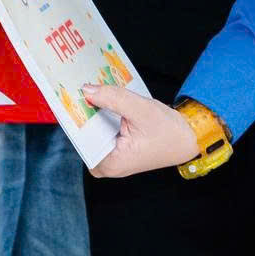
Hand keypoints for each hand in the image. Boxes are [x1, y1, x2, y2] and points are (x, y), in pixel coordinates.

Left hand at [83, 83, 202, 176]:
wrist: (189, 137)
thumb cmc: (169, 131)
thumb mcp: (140, 109)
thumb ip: (112, 98)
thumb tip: (87, 90)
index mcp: (111, 163)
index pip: (80, 141)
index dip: (72, 119)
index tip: (65, 100)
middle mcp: (109, 165)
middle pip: (83, 137)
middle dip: (80, 114)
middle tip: (75, 91)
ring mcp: (112, 158)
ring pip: (91, 133)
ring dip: (90, 114)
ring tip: (86, 92)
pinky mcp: (117, 149)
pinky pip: (101, 131)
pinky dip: (100, 116)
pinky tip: (100, 100)